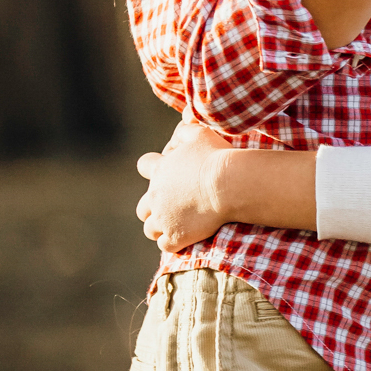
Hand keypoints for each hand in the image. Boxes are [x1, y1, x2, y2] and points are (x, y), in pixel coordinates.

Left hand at [136, 121, 235, 252]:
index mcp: (160, 170)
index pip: (144, 166)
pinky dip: (173, 242)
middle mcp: (155, 196)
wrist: (228, 184)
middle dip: (153, 208)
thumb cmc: (216, 156)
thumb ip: (185, 129)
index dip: (153, 169)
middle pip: (143, 208)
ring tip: (178, 226)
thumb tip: (181, 124)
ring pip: (150, 229)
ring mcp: (163, 219)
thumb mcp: (200, 134)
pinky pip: (165, 246)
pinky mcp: (175, 237)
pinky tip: (186, 238)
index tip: (166, 172)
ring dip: (161, 227)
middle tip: (172, 207)